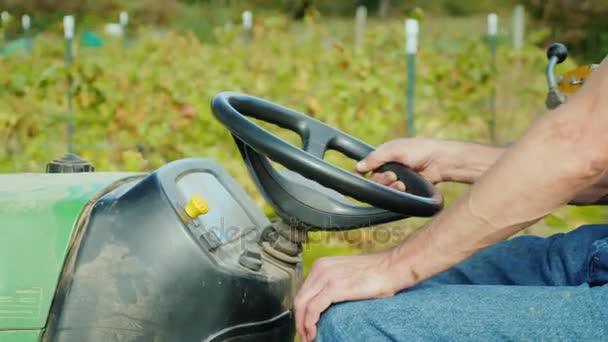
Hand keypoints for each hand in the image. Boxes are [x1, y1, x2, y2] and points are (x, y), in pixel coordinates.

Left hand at [294, 252, 400, 341]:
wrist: (392, 267)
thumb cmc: (377, 273)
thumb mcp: (347, 275)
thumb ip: (333, 285)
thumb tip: (326, 303)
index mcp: (322, 265)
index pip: (303, 291)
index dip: (301, 311)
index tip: (304, 324)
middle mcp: (320, 268)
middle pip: (299, 298)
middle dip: (299, 320)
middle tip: (304, 334)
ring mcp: (326, 277)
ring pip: (302, 305)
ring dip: (303, 324)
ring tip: (309, 337)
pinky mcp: (334, 288)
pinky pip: (313, 309)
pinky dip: (310, 323)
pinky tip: (313, 333)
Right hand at [356, 138, 499, 188]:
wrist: (442, 162)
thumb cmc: (420, 150)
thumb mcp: (395, 149)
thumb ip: (375, 157)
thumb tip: (357, 167)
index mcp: (385, 155)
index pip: (366, 166)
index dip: (366, 172)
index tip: (368, 175)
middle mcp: (390, 167)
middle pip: (374, 180)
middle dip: (382, 180)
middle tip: (392, 176)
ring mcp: (398, 178)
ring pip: (384, 188)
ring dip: (390, 187)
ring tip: (400, 183)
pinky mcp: (406, 188)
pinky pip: (395, 193)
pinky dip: (397, 191)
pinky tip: (404, 187)